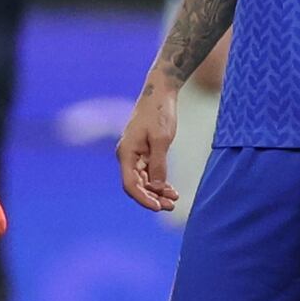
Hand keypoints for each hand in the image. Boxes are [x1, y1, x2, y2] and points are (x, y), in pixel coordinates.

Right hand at [121, 79, 185, 212]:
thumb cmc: (159, 113)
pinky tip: (171, 190)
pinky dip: (159, 182)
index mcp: (126, 153)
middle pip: (136, 185)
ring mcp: (134, 155)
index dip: (143, 198)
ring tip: (174, 200)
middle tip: (171, 206)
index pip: (130, 184)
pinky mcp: (143, 152)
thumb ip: (158, 163)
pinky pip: (149, 173)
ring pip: (143, 181)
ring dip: (157, 192)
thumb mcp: (162, 139)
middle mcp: (126, 156)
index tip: (158, 207)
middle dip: (152, 198)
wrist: (160, 93)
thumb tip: (156, 186)